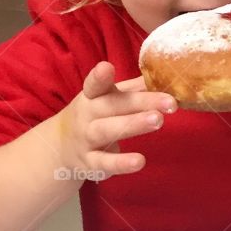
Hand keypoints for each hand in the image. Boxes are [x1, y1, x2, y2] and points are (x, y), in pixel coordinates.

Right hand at [56, 62, 176, 180]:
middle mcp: (87, 115)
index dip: (99, 76)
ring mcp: (86, 139)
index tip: (107, 67)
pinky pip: (105, 163)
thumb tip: (165, 77)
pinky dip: (121, 163)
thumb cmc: (96, 115)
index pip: (95, 85)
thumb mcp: (109, 99)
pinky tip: (140, 162)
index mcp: (93, 96)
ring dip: (133, 125)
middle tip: (170, 102)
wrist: (60, 148)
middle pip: (112, 106)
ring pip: (107, 131)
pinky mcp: (89, 162)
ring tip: (158, 121)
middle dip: (141, 103)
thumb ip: (135, 89)